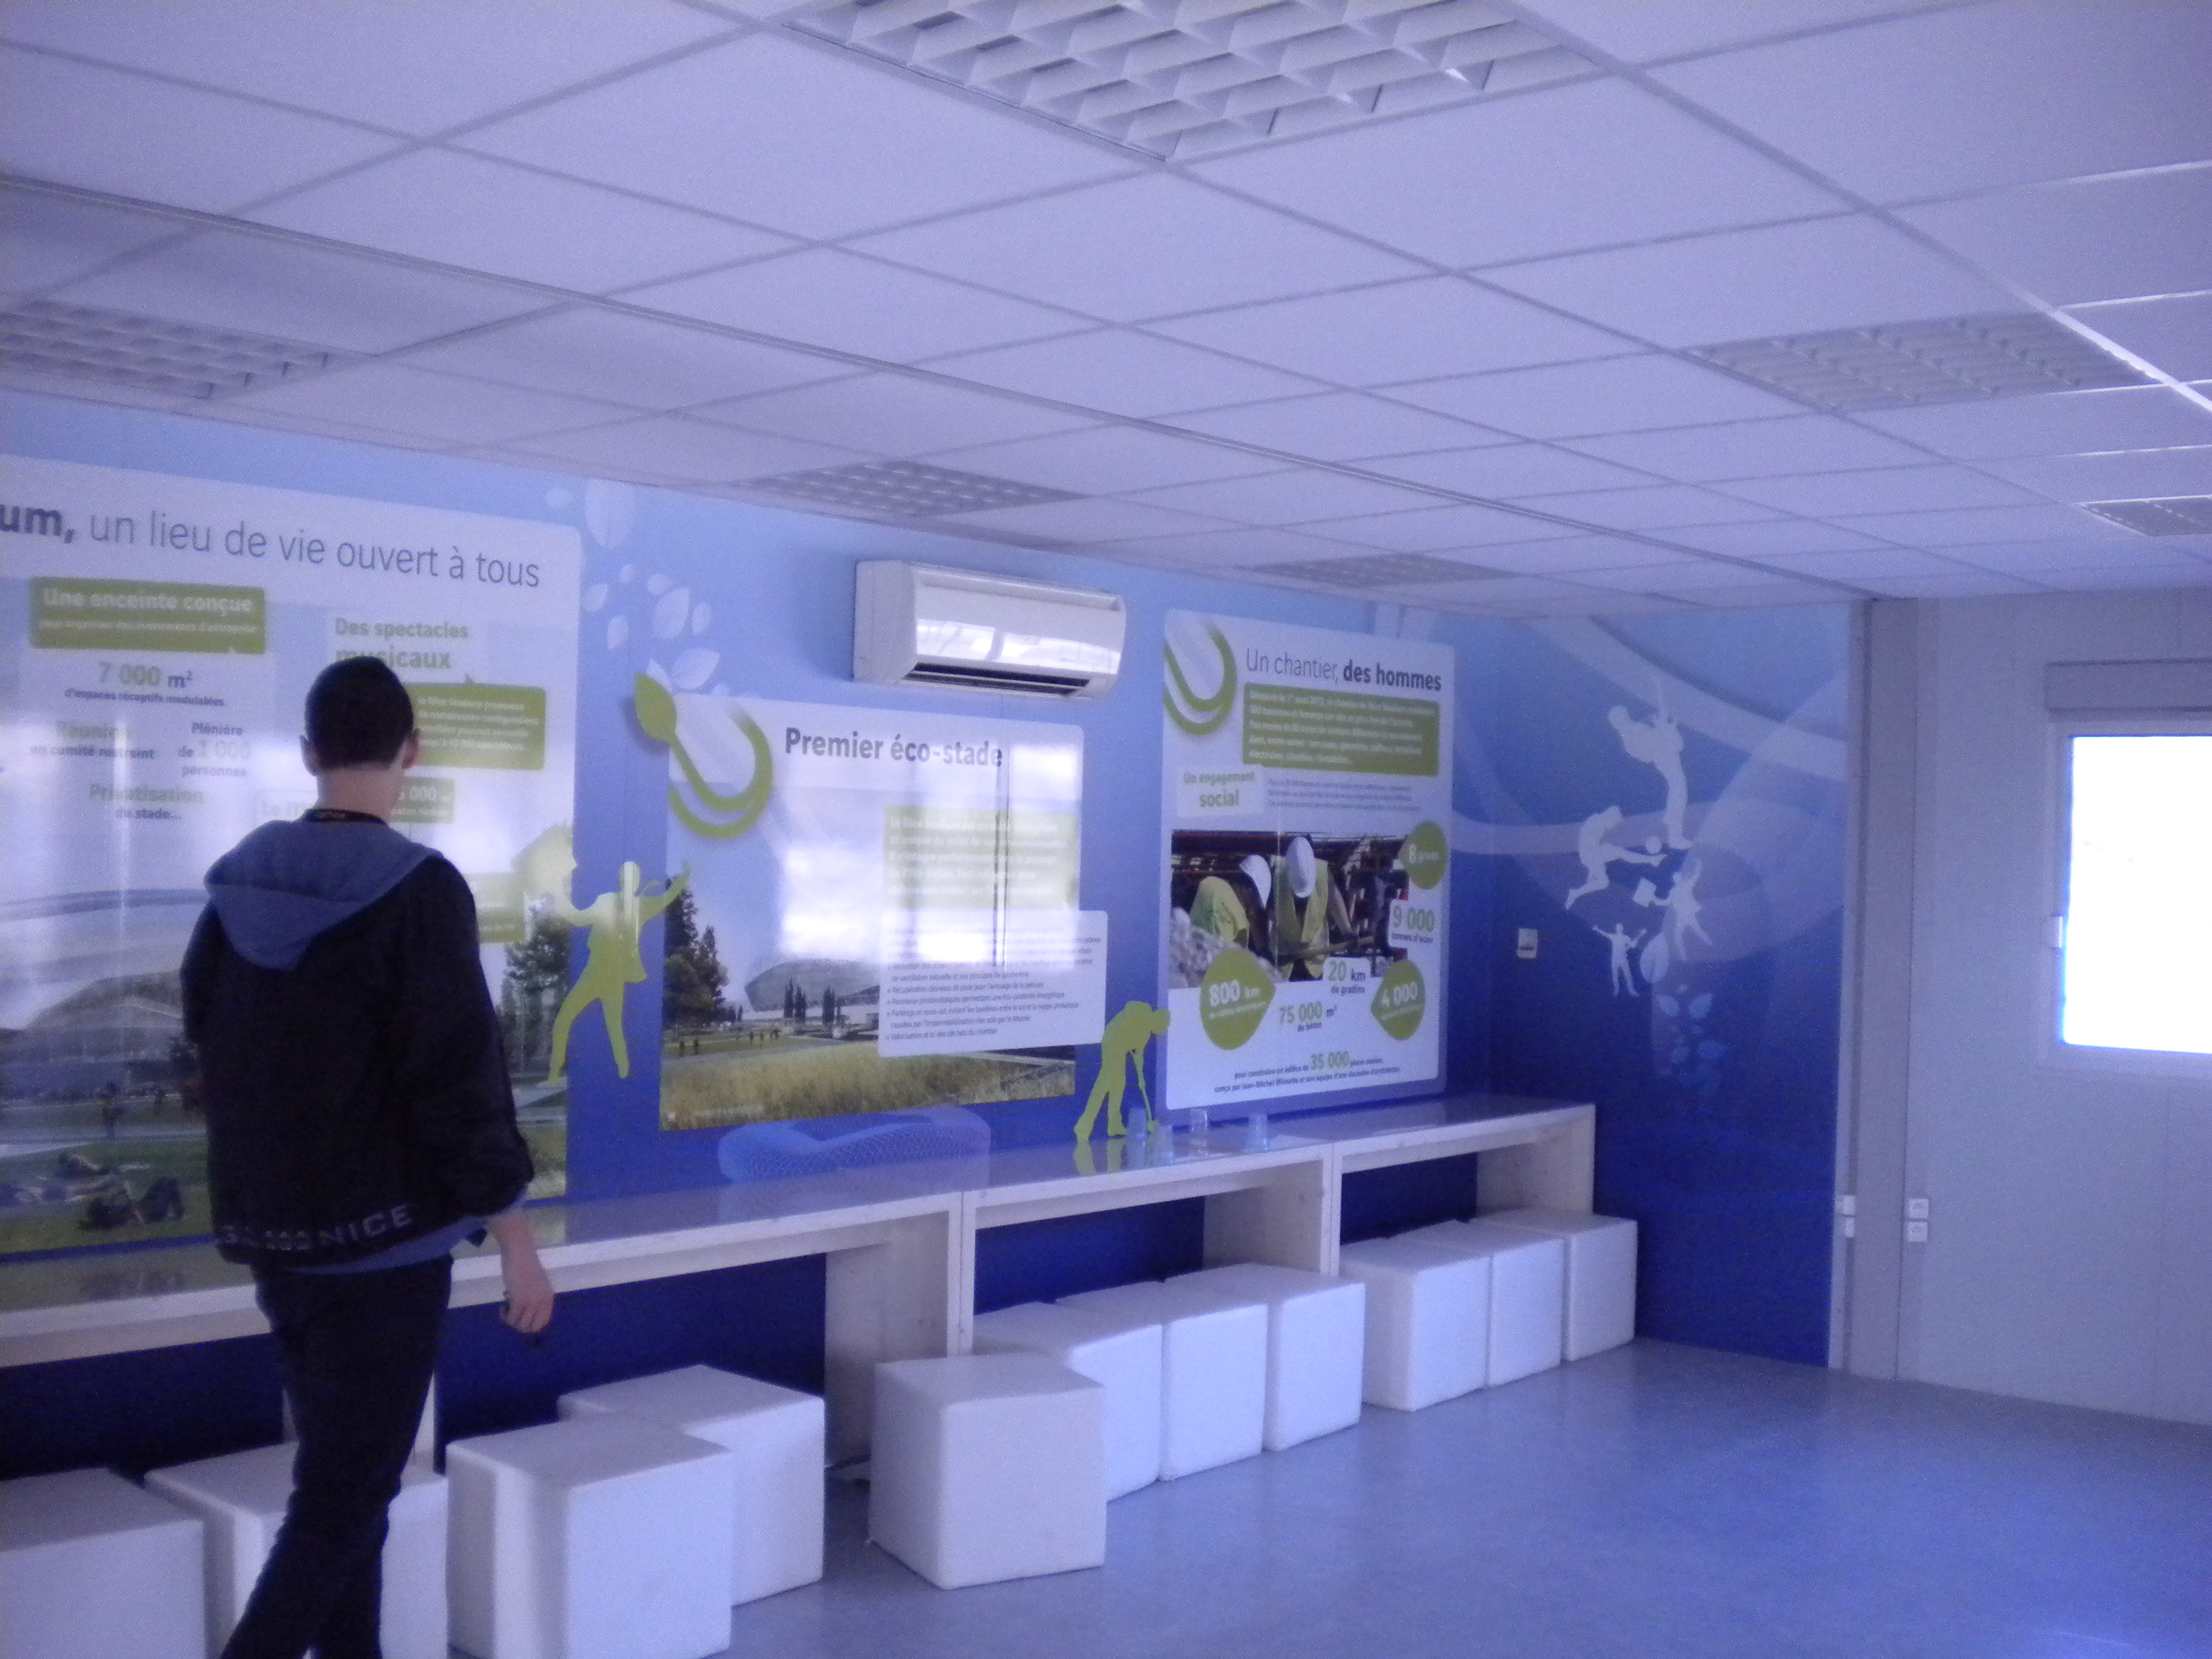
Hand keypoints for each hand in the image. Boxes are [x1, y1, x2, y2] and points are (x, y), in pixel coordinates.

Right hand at [487, 1210, 553, 1335]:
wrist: (519, 1252)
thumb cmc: (526, 1265)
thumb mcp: (537, 1285)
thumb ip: (534, 1298)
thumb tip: (525, 1312)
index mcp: (549, 1298)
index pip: (543, 1322)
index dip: (531, 1323)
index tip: (521, 1316)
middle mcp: (542, 1302)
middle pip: (532, 1328)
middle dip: (520, 1325)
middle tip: (512, 1315)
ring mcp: (531, 1302)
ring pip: (520, 1326)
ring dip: (511, 1321)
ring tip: (506, 1308)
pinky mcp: (518, 1300)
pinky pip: (511, 1318)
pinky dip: (504, 1316)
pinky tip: (502, 1307)